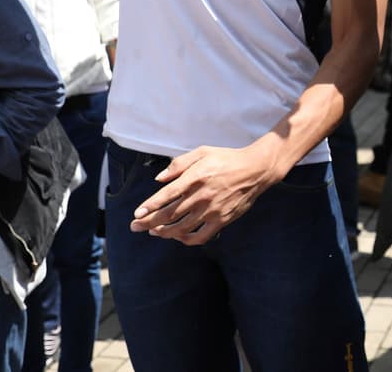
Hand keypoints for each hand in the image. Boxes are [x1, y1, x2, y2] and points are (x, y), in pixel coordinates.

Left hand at [130, 144, 281, 244]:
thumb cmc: (227, 159)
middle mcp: (202, 196)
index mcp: (196, 177)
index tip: (137, 213)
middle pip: (169, 214)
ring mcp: (212, 210)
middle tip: (135, 227)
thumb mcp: (203, 152)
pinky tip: (179, 236)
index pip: (166, 195)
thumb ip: (180, 163)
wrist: (256, 170)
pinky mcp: (222, 220)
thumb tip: (159, 179)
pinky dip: (186, 239)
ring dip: (164, 232)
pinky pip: (200, 236)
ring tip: (154, 231)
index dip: (150, 206)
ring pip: (181, 228)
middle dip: (148, 222)